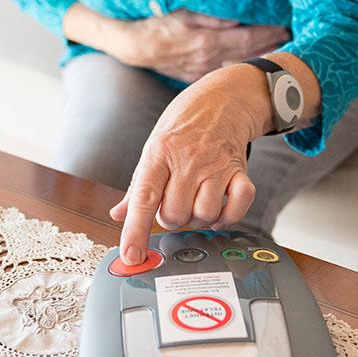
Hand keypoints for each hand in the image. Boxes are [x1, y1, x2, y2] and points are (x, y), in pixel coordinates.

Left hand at [109, 64, 269, 264]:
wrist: (221, 100)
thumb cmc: (182, 127)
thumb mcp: (153, 150)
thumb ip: (137, 187)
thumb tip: (118, 215)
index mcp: (158, 154)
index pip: (143, 199)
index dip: (135, 231)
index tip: (130, 257)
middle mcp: (186, 160)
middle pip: (174, 215)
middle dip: (172, 218)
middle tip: (175, 200)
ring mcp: (215, 165)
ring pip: (204, 215)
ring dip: (199, 217)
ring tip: (195, 199)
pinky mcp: (239, 169)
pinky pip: (238, 206)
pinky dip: (229, 216)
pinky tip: (220, 209)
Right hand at [121, 9, 290, 82]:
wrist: (138, 48)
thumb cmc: (161, 25)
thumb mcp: (186, 13)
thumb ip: (214, 18)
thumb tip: (240, 19)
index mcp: (209, 42)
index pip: (249, 39)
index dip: (269, 34)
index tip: (286, 29)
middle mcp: (210, 60)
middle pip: (250, 54)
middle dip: (272, 46)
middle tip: (293, 39)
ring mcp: (205, 72)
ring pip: (240, 66)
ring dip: (261, 58)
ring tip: (280, 51)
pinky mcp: (200, 77)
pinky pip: (227, 72)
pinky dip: (243, 66)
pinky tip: (254, 63)